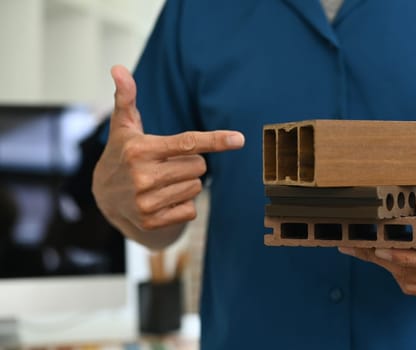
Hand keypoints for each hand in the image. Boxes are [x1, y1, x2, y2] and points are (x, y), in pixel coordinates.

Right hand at [92, 65, 244, 244]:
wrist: (103, 197)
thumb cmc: (121, 154)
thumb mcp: (123, 127)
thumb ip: (126, 97)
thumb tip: (118, 67)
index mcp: (140, 150)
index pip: (186, 143)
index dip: (215, 140)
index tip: (239, 139)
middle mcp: (142, 176)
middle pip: (199, 167)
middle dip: (190, 164)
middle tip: (166, 164)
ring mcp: (146, 202)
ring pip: (196, 188)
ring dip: (186, 184)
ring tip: (161, 182)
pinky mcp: (152, 222)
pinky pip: (191, 209)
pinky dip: (182, 204)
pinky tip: (162, 200)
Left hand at [339, 179, 415, 299]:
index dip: (403, 254)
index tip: (379, 245)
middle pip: (415, 269)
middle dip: (383, 257)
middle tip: (355, 243)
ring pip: (409, 279)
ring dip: (385, 265)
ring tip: (365, 247)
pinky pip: (413, 286)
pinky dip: (395, 272)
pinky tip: (384, 257)